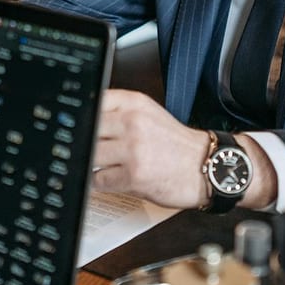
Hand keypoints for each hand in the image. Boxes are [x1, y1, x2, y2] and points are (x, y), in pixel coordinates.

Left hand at [92, 89, 210, 208]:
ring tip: (103, 164)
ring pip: (90, 155)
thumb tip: (85, 118)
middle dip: (85, 141)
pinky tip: (111, 178)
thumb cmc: (175, 144)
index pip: (93, 102)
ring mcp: (133, 150)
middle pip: (87, 129)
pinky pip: (99, 180)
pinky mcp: (133, 176)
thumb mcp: (148, 113)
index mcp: (134, 103)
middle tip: (89, 148)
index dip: (81, 116)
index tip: (78, 126)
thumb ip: (118, 111)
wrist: (205, 167)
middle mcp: (133, 122)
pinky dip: (100, 182)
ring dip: (91, 163)